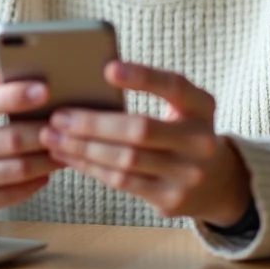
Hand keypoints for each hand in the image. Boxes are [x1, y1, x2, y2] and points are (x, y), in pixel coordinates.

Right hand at [0, 65, 63, 223]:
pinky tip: (46, 172)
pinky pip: (11, 195)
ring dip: (46, 159)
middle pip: (7, 140)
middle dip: (43, 132)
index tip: (45, 90)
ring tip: (65, 149)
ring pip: (15, 170)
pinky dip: (34, 182)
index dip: (15, 96)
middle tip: (67, 125)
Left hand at [39, 61, 250, 226]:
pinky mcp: (171, 200)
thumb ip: (150, 91)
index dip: (142, 76)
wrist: (216, 181)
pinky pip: (122, 182)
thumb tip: (90, 81)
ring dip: (82, 149)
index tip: (108, 68)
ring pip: (125, 160)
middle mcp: (201, 142)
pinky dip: (91, 168)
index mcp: (202, 107)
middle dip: (93, 124)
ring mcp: (188, 175)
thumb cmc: (182, 131)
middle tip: (59, 116)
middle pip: (140, 130)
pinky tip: (69, 156)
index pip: (174, 86)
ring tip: (53, 137)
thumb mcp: (181, 107)